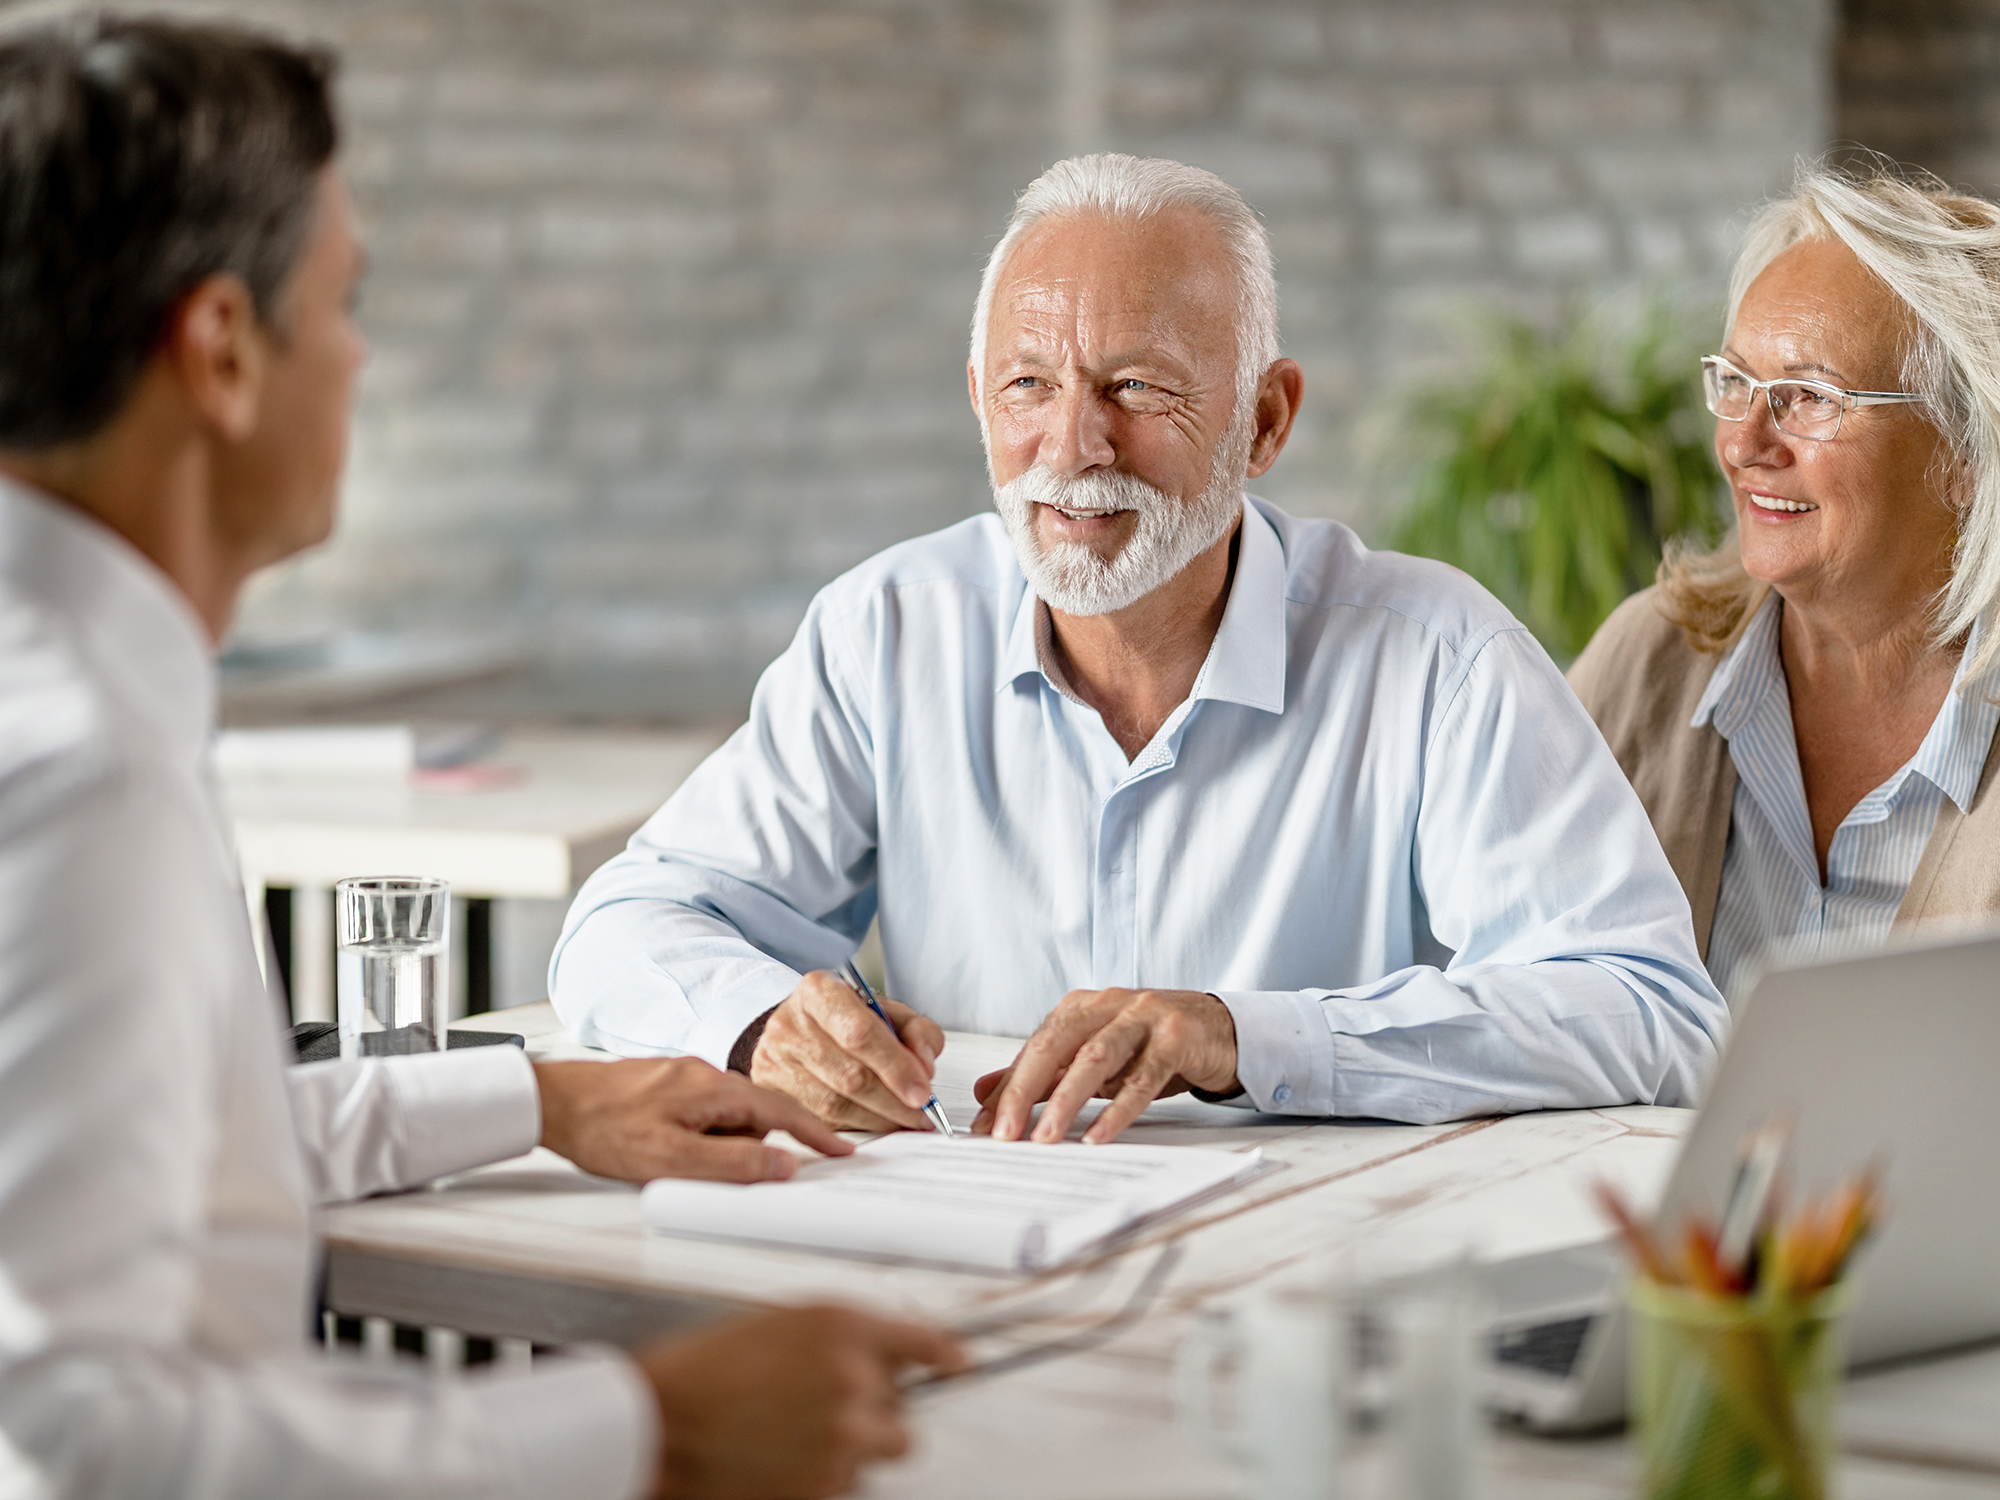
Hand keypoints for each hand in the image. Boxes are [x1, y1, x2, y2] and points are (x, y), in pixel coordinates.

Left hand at [534, 1057, 852, 1182]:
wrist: (547, 1101)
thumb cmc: (602, 1129)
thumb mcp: (670, 1159)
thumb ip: (732, 1166)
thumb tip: (784, 1168)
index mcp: (714, 1089)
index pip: (782, 1112)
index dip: (816, 1135)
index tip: (843, 1152)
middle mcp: (704, 1075)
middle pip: (752, 1120)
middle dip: (741, 1154)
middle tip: (697, 1174)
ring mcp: (683, 1079)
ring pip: (723, 1121)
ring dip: (710, 1150)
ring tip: (662, 1162)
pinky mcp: (664, 1088)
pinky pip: (699, 1117)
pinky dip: (695, 1141)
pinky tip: (659, 1152)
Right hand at [639, 1304, 962, 1499]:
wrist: (654, 1427)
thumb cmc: (699, 1374)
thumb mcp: (775, 1326)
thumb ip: (836, 1339)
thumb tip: (880, 1357)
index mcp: (840, 1325)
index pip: (923, 1340)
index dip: (946, 1356)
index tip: (959, 1365)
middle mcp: (853, 1377)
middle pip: (904, 1410)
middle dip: (874, 1415)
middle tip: (821, 1415)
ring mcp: (844, 1436)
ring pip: (882, 1452)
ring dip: (854, 1450)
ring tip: (792, 1441)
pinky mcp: (828, 1486)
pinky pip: (849, 1485)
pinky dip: (823, 1480)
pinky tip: (777, 1464)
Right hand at [750, 970, 946, 1131]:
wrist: (796, 1027)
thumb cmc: (844, 1019)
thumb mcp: (886, 1010)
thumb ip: (916, 1031)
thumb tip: (924, 1066)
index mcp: (818, 992)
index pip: (860, 1033)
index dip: (895, 1067)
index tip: (923, 1092)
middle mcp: (789, 1025)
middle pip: (849, 1076)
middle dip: (893, 1101)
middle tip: (922, 1113)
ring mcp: (774, 1062)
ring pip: (833, 1105)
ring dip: (878, 1119)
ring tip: (905, 1120)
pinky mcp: (769, 1094)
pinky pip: (818, 1122)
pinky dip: (855, 1127)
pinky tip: (876, 1122)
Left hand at [970, 988, 1238, 1144]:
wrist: (1221, 1030)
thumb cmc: (1152, 1045)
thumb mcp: (1093, 1058)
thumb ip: (1042, 1075)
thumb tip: (985, 1093)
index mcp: (1081, 1008)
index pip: (1034, 1048)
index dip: (1008, 1088)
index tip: (985, 1128)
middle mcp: (1108, 1005)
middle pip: (1055, 1046)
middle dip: (1024, 1091)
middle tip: (1005, 1133)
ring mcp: (1144, 1017)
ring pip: (1095, 1058)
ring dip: (1066, 1101)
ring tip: (1045, 1139)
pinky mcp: (1177, 1037)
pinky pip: (1143, 1077)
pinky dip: (1118, 1109)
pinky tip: (1099, 1136)